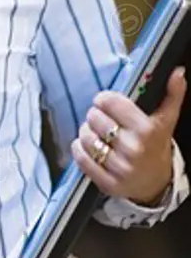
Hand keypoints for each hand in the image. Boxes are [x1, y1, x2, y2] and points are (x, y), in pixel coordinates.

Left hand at [71, 67, 186, 205]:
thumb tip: (178, 73)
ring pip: (86, 137)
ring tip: (95, 132)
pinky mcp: (108, 183)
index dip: (103, 99)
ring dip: (86, 131)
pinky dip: (79, 149)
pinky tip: (87, 146)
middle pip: (95, 117)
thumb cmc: (157, 147)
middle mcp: (134, 149)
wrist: (157, 184)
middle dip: (95, 115)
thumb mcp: (166, 121)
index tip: (104, 102)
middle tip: (100, 118)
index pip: (110, 102)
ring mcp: (120, 168)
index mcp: (147, 130)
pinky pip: (82, 158)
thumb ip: (171, 95)